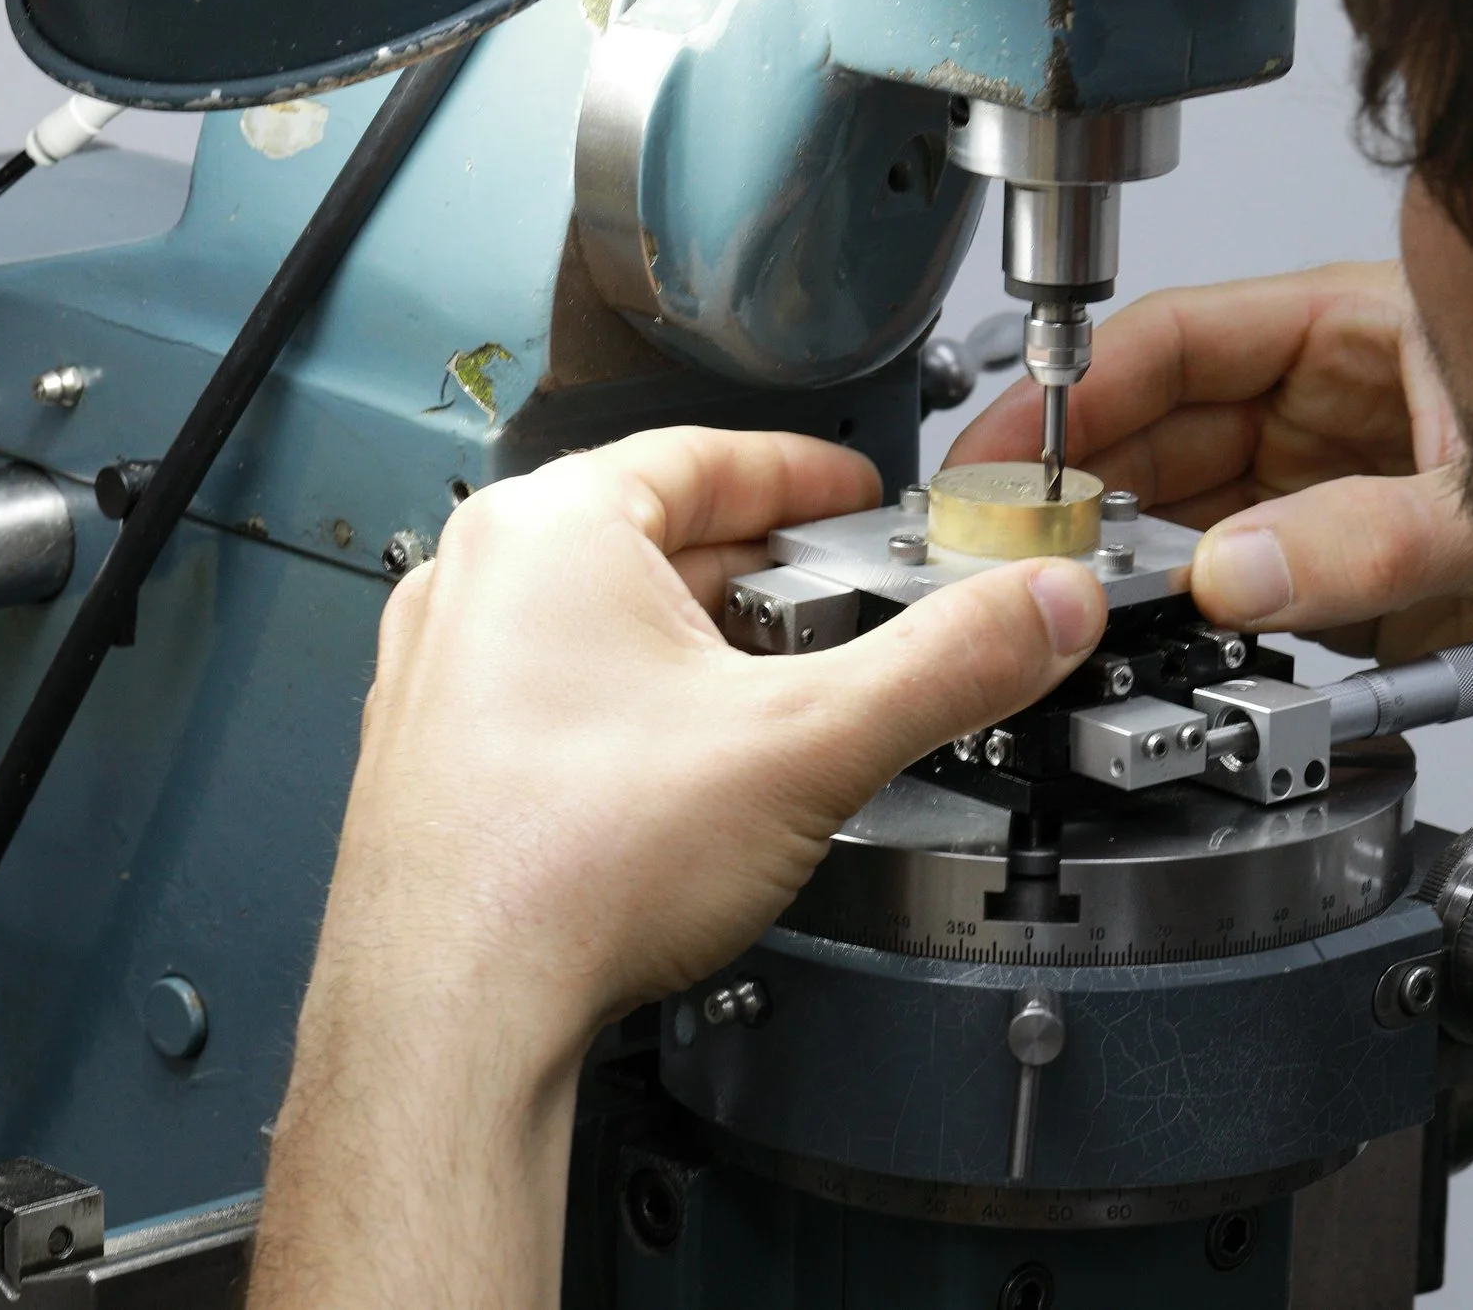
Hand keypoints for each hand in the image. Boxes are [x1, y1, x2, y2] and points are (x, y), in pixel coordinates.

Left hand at [251, 428, 1105, 1308]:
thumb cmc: (567, 868)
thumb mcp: (812, 740)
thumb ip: (947, 664)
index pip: (708, 455)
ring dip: (701, 641)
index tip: (858, 498)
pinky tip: (689, 768)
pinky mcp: (434, 755)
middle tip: (847, 603)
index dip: (807, 477)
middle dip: (767, 571)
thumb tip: (1039, 610)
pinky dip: (636, 701)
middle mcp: (473, 581)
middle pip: (658, 536)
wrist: (453, 1017)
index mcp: (549, 528)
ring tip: (780, 693)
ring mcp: (439, 670)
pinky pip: (556, 688)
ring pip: (604, 618)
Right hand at [949, 261, 1472, 663]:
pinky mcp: (1349, 570)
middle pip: (1171, 426)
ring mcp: (1339, 484)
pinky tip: (1145, 634)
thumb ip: (1369, 542)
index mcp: (1370, 328)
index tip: (1014, 446)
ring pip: (1194, 508)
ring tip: (1063, 591)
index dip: (1086, 387)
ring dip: (1131, 552)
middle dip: (1090, 480)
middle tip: (1011, 538)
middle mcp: (1342, 400)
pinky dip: (1189, 609)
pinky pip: (1239, 578)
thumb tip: (1244, 569)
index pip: (1188, 339)